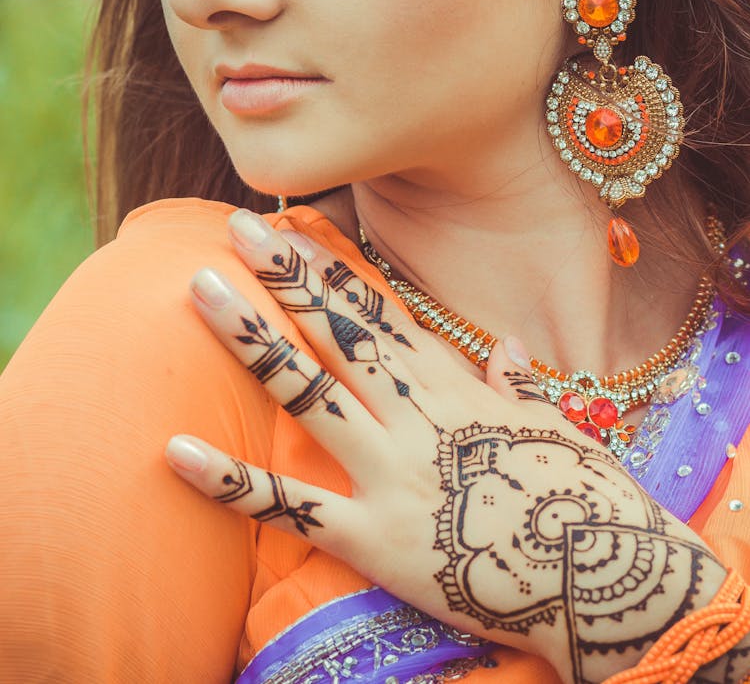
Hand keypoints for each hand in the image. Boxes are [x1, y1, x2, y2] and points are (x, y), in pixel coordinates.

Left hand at [166, 209, 727, 683]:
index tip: (291, 228)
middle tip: (238, 226)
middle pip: (339, 332)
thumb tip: (508, 346)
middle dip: (287, 277)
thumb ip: (520, 381)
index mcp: (453, 386)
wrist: (608, 579)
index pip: (380, 313)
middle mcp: (415, 416)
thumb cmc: (584, 496)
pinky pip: (292, 508)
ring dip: (252, 338)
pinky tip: (174, 451)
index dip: (331, 269)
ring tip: (201, 289)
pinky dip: (231, 481)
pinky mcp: (375, 540)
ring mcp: (391, 472)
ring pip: (308, 391)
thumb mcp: (555, 423)